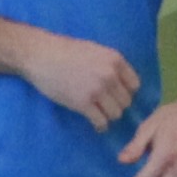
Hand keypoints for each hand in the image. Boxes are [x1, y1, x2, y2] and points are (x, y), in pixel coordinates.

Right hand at [19, 30, 139, 128]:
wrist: (41, 55)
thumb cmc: (65, 51)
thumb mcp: (95, 51)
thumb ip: (110, 65)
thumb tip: (122, 83)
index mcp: (115, 60)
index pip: (135, 85)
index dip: (126, 92)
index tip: (116, 95)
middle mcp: (109, 75)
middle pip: (126, 101)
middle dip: (116, 105)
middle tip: (105, 105)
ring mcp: (97, 90)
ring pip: (116, 114)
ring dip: (108, 115)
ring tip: (99, 113)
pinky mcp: (83, 104)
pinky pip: (101, 122)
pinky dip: (100, 126)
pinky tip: (96, 124)